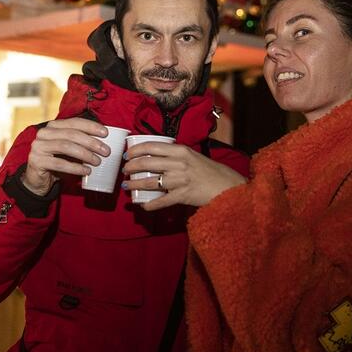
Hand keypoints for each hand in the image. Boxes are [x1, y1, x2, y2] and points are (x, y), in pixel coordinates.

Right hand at [22, 118, 109, 195]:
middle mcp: (43, 133)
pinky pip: (59, 163)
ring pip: (65, 146)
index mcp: (53, 126)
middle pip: (71, 134)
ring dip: (85, 154)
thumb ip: (81, 143)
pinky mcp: (36, 161)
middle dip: (91, 142)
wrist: (38, 180)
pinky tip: (86, 171)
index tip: (105, 133)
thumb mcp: (70, 150)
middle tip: (106, 151)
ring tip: (97, 161)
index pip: (74, 122)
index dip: (90, 126)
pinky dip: (75, 167)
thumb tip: (104, 141)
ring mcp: (38, 146)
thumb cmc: (59, 162)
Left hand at [123, 141, 247, 210]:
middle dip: (131, 167)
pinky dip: (150, 204)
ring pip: (151, 182)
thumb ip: (176, 155)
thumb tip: (155, 156)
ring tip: (127, 187)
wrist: (227, 187)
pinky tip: (143, 205)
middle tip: (125, 170)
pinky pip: (161, 201)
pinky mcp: (182, 196)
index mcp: (181, 151)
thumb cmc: (210, 171)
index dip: (136, 150)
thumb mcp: (193, 156)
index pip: (152, 147)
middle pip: (147, 163)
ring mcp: (180, 180)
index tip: (127, 154)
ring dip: (135, 184)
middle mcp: (179, 164)